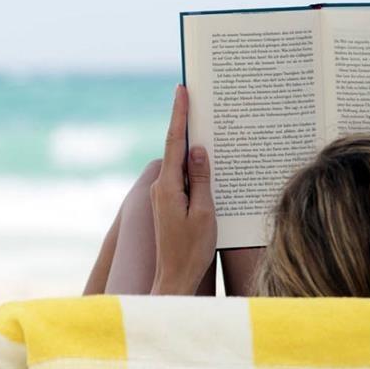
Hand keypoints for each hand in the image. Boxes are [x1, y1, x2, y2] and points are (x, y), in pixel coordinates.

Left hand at [150, 85, 216, 294]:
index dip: (179, 115)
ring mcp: (163, 195)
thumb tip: (197, 149)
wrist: (175, 278)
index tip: (181, 91)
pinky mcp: (169, 203)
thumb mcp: (204, 213)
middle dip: (186, 123)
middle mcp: (161, 187)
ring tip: (208, 123)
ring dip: (192, 145)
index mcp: (168, 187)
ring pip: (180, 163)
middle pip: (175, 148)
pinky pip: (183, 177)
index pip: (174, 142)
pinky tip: (207, 161)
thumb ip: (201, 179)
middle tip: (196, 96)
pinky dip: (194, 166)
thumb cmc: (192, 250)